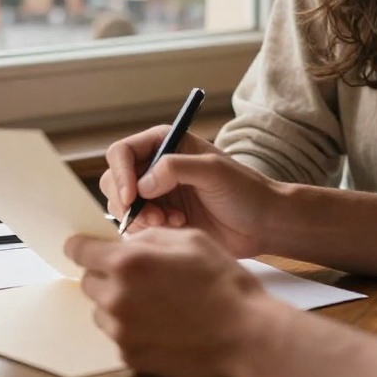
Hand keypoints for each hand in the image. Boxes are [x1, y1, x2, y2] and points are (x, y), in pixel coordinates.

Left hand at [66, 228, 282, 376]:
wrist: (244, 333)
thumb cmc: (221, 280)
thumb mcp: (190, 238)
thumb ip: (150, 236)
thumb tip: (126, 241)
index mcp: (128, 262)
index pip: (79, 250)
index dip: (83, 245)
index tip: (85, 246)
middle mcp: (117, 297)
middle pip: (88, 281)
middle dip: (106, 273)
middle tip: (138, 273)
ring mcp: (122, 332)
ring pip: (101, 310)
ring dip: (117, 301)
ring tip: (154, 299)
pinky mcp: (131, 357)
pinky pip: (118, 335)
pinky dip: (131, 326)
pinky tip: (162, 322)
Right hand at [102, 128, 280, 256]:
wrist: (262, 223)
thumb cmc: (245, 190)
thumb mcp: (213, 171)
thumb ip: (176, 168)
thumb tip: (142, 183)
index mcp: (165, 144)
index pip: (122, 153)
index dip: (120, 174)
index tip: (131, 198)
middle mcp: (155, 167)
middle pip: (115, 181)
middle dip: (128, 203)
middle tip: (155, 218)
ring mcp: (157, 195)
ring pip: (122, 207)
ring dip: (140, 219)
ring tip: (172, 223)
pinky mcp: (160, 220)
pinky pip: (135, 227)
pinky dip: (148, 232)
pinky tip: (178, 229)